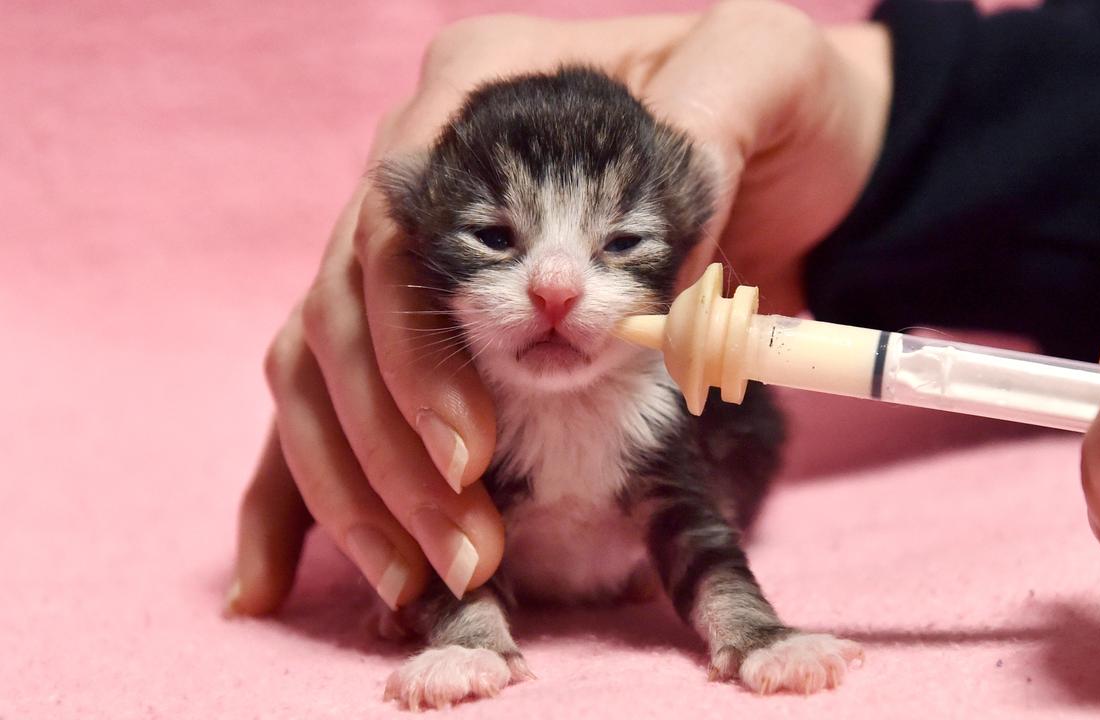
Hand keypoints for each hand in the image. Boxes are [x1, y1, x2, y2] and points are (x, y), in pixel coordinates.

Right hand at [229, 0, 890, 614]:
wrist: (801, 165)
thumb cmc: (784, 115)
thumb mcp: (766, 76)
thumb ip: (699, 133)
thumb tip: (598, 264)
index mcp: (476, 92)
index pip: (395, 225)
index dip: (416, 350)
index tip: (472, 455)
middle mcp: (424, 175)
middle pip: (343, 315)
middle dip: (390, 446)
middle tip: (467, 548)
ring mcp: (416, 260)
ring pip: (321, 375)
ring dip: (358, 490)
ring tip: (427, 580)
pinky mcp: (427, 334)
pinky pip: (330, 410)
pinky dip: (301, 497)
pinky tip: (274, 582)